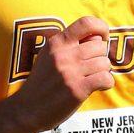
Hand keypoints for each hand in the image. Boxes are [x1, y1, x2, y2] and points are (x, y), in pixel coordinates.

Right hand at [14, 16, 113, 131]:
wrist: (26, 109)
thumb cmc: (42, 82)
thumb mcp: (48, 55)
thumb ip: (68, 44)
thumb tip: (97, 36)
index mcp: (56, 43)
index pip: (86, 23)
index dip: (101, 28)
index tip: (102, 39)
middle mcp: (63, 54)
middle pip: (100, 45)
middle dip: (100, 56)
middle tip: (92, 67)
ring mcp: (70, 72)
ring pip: (104, 62)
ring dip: (103, 71)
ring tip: (92, 78)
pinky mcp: (77, 89)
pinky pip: (105, 78)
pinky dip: (106, 83)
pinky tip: (97, 87)